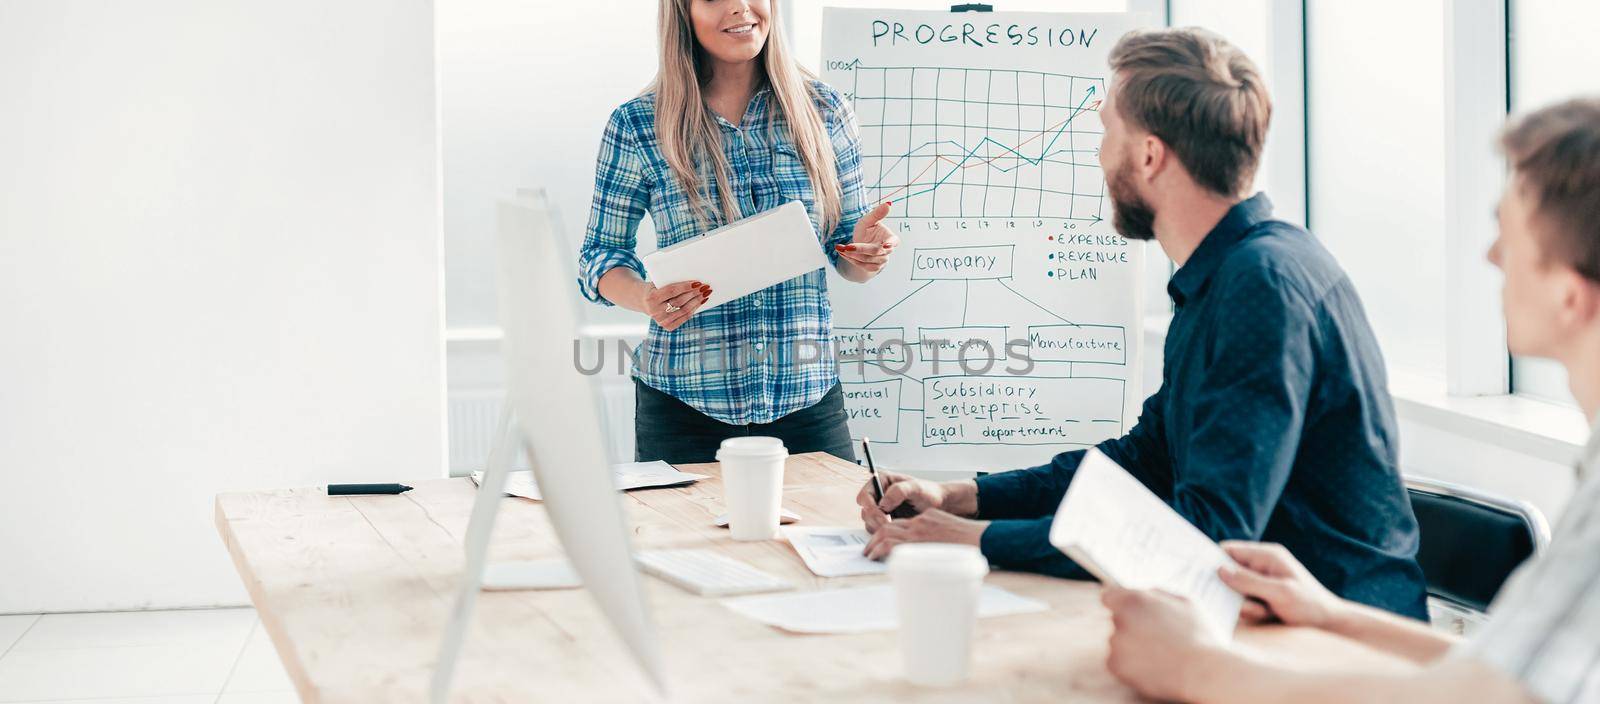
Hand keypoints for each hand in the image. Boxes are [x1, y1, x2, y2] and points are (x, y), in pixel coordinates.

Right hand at [640, 280, 708, 330]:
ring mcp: (661, 321)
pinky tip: (700, 302)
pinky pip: (684, 317)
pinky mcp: (667, 326)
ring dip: (697, 301)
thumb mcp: (657, 282)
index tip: (697, 282)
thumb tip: (691, 278)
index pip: (672, 291)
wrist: (643, 301)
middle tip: (705, 287)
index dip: (685, 286)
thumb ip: (670, 281)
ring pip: (684, 310)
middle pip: (680, 301)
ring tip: (705, 294)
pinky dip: (694, 309)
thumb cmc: (654, 287)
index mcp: (652, 298)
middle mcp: (655, 311)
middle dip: (694, 293)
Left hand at [835, 201, 898, 273]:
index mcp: (891, 239)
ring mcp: (881, 261)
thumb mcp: (869, 220)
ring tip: (841, 248)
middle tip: (847, 246)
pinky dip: (851, 259)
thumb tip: (888, 204)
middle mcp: (887, 252)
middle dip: (861, 249)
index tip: (885, 245)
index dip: (890, 244)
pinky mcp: (872, 268)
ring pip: (867, 260)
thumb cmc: (867, 229)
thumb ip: (877, 214)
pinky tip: (842, 253)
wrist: (861, 242)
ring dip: (853, 255)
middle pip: (875, 252)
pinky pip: (861, 266)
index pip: (893, 242)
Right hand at [855, 471, 947, 532]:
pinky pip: (877, 529)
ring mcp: (880, 509)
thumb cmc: (929, 493)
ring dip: (879, 528)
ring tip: (896, 529)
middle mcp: (877, 495)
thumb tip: (883, 503)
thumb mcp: (916, 488)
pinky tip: (897, 532)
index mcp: (881, 481)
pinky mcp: (884, 520)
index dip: (871, 508)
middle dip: (876, 521)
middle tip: (891, 527)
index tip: (884, 517)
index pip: (865, 496)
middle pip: (865, 511)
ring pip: (869, 522)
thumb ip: (899, 491)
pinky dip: (884, 533)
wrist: (939, 505)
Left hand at [861, 508, 986, 560]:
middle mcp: (920, 522)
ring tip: (868, 554)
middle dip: (876, 537)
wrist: (982, 539)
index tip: (882, 541)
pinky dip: (879, 549)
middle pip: (890, 525)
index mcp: (928, 518)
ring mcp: (918, 531)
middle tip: (869, 548)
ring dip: (874, 543)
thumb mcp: (950, 533)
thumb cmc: (971, 542)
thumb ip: (935, 537)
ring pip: (886, 532)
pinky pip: (892, 544)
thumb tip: (926, 554)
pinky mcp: (918, 541)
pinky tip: (874, 556)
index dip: (888, 532)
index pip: (902, 523)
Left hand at [1102, 587, 1226, 701]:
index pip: (1110, 596)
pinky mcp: (1116, 665)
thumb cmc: (1199, 637)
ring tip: (1159, 655)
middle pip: (1117, 620)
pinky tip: (1152, 667)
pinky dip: (1130, 666)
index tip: (1128, 612)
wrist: (1203, 672)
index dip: (1119, 604)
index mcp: (1135, 600)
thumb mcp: (1184, 603)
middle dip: (1131, 627)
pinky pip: (1118, 662)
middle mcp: (1120, 619)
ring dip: (1131, 647)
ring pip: (1118, 642)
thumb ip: (1158, 594)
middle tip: (1156, 638)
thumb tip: (1144, 593)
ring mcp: (1116, 643)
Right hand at [1218, 541, 1347, 627]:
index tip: (1199, 573)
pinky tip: (1269, 616)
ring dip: (1245, 605)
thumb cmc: (1309, 606)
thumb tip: (1219, 570)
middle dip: (1233, 590)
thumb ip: (1249, 581)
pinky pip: (1242, 605)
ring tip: (1267, 611)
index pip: (1229, 550)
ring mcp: (1260, 583)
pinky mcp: (1260, 599)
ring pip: (1234, 592)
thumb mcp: (1280, 592)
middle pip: (1228, 572)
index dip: (1213, 560)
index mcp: (1267, 556)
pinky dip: (1251, 613)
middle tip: (1250, 601)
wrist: (1330, 627)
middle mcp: (1261, 567)